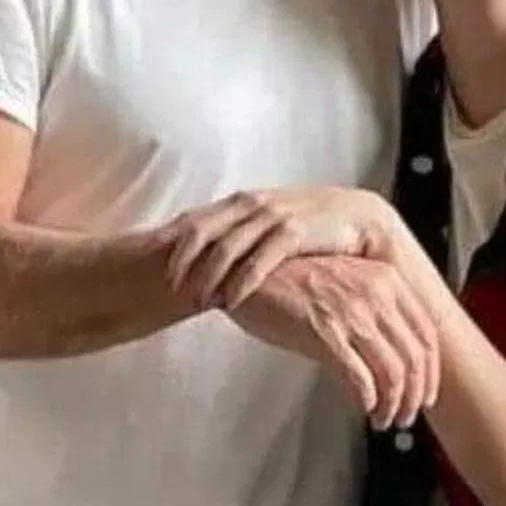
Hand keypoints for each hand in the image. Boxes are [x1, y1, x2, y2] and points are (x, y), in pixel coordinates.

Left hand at [165, 187, 403, 311]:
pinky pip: (261, 260)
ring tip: (195, 303)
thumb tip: (202, 259)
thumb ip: (237, 236)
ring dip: (207, 277)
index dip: (167, 242)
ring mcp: (271, 216)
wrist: (360, 218)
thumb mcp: (266, 225)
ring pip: (227, 248)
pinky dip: (242, 281)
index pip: (192, 220)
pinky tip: (230, 301)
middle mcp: (250, 205)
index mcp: (238, 202)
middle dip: (180, 262)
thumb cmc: (308, 228)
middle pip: (201, 232)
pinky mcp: (295, 232)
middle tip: (167, 289)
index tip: (145, 264)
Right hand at [229, 255, 439, 429]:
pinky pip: (359, 377)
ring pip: (392, 372)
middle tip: (403, 417)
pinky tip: (362, 409)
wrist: (244, 273)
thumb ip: (370, 308)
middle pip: (415, 357)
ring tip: (383, 419)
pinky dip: (367, 401)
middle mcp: (374, 293)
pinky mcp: (324, 332)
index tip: (425, 394)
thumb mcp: (340, 283)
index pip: (427, 332)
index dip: (431, 372)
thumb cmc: (285, 281)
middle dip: (413, 396)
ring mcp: (350, 312)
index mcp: (383, 278)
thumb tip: (389, 352)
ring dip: (392, 404)